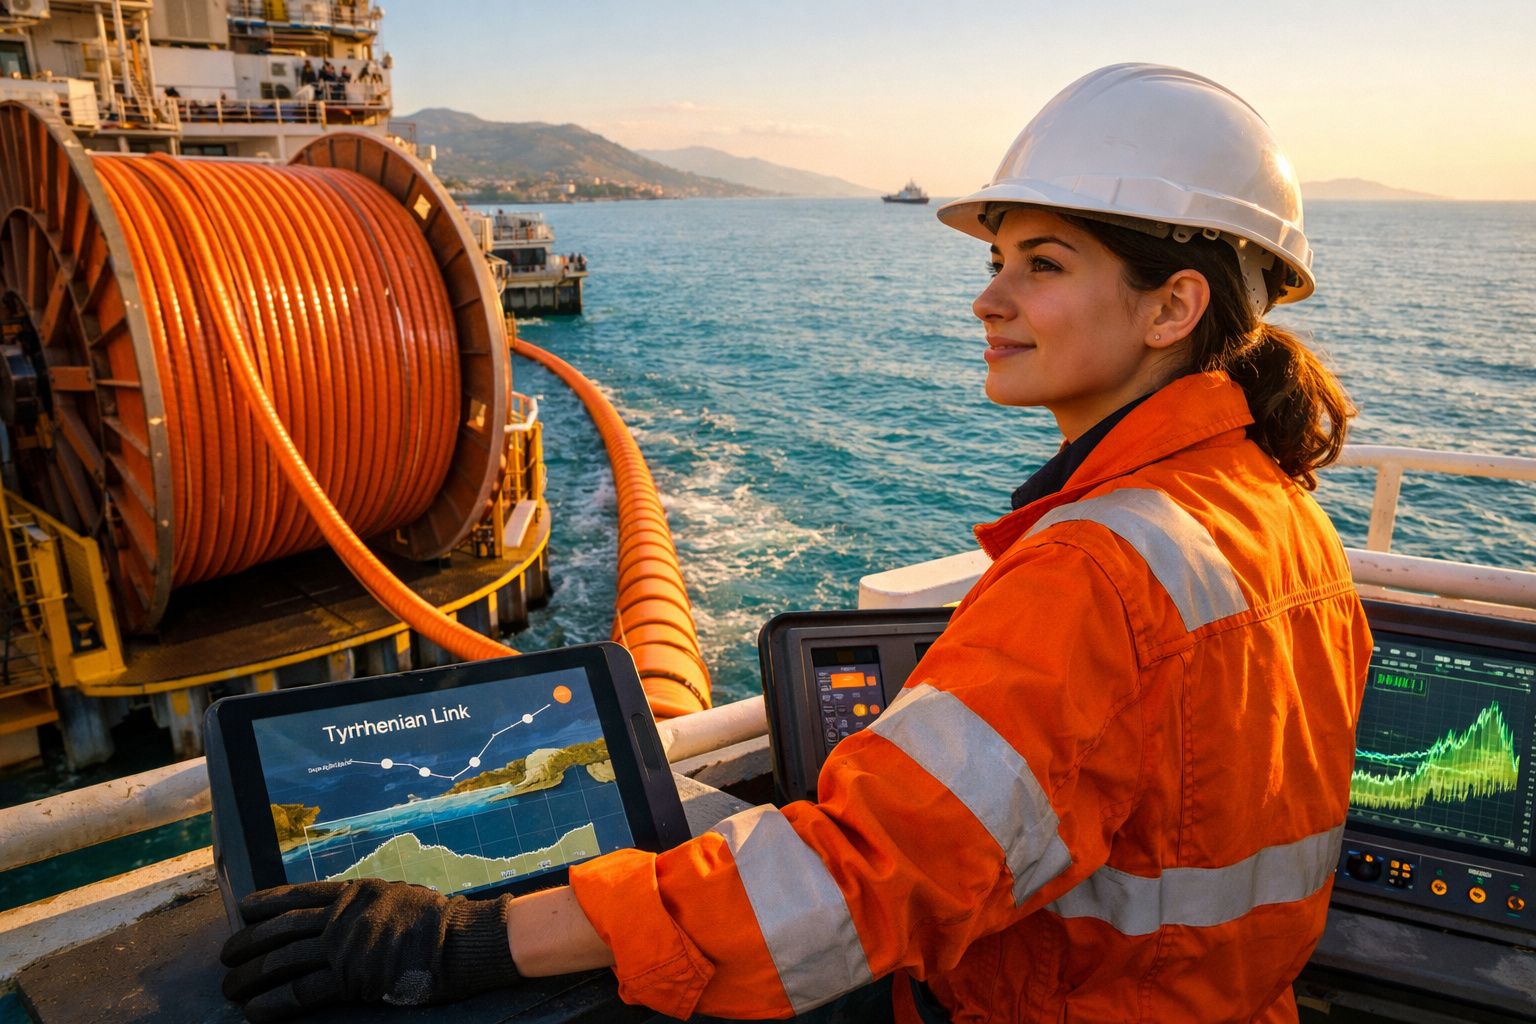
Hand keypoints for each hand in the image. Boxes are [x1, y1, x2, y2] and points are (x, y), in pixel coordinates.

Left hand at [220, 879, 517, 1021]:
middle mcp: (342, 917)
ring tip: (230, 990)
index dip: (265, 904)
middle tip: (226, 959)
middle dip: (246, 945)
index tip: (243, 911)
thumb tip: (343, 912)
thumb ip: (364, 904)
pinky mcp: (349, 980)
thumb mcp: (395, 896)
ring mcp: (343, 948)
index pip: (297, 896)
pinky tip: (254, 1012)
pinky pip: (300, 993)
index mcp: (353, 893)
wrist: (460, 940)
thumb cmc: (435, 921)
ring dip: (250, 978)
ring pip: (281, 961)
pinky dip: (273, 1004)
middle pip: (280, 930)